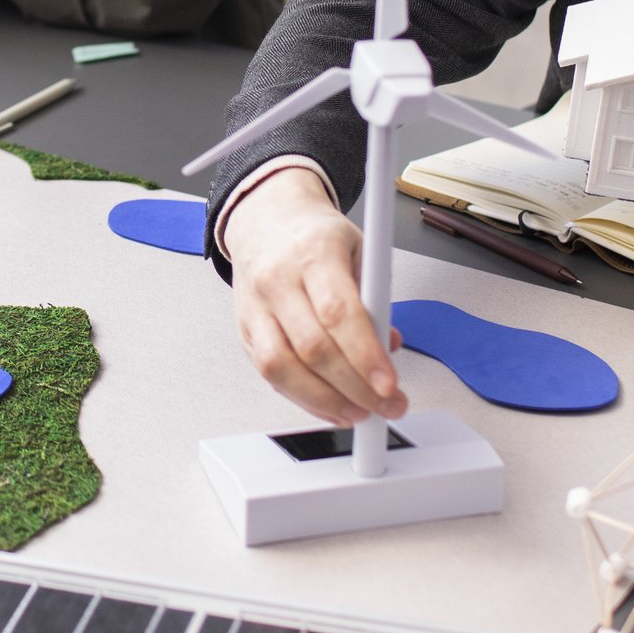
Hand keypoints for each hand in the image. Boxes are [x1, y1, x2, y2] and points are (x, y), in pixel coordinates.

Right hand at [225, 168, 405, 425]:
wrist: (264, 219)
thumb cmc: (315, 235)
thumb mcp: (359, 249)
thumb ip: (375, 298)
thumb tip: (389, 347)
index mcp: (314, 253)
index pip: (338, 312)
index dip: (365, 355)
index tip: (389, 385)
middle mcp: (278, 280)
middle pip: (313, 348)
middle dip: (355, 388)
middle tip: (388, 406)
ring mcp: (255, 306)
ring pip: (281, 367)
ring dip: (324, 401)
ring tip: (358, 412)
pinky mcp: (243, 329)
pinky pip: (268, 373)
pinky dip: (301, 397)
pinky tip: (329, 406)